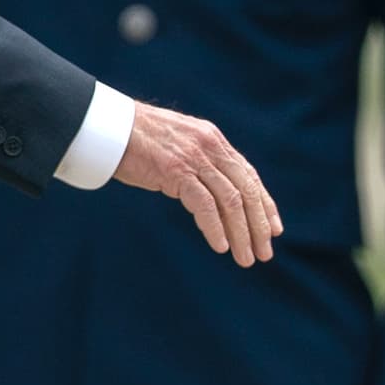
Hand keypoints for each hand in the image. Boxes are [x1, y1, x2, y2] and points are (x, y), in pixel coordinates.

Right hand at [114, 101, 282, 266]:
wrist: (110, 126)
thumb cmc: (138, 140)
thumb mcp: (179, 146)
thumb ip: (199, 163)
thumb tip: (215, 193)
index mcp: (214, 140)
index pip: (249, 175)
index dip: (264, 204)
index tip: (274, 229)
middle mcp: (210, 147)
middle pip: (245, 190)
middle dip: (258, 225)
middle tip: (264, 253)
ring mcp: (194, 158)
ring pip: (230, 200)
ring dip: (241, 233)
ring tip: (245, 258)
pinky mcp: (176, 170)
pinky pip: (204, 204)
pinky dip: (215, 227)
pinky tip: (221, 246)